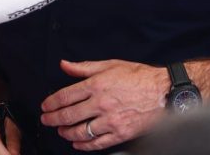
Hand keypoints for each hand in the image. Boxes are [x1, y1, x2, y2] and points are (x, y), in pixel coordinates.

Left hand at [40, 59, 169, 150]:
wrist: (163, 92)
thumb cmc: (139, 77)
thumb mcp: (109, 65)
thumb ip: (84, 67)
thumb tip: (64, 65)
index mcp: (96, 85)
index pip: (65, 96)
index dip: (51, 103)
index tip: (46, 106)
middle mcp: (101, 104)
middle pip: (69, 115)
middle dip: (53, 119)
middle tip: (47, 120)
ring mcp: (110, 121)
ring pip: (81, 131)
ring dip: (66, 133)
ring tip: (61, 131)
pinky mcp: (120, 134)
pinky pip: (97, 143)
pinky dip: (84, 145)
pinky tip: (78, 143)